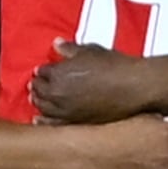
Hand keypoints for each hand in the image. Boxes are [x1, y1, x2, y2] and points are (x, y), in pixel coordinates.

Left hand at [29, 36, 155, 122]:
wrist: (133, 87)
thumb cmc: (113, 65)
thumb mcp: (90, 50)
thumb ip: (70, 49)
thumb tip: (56, 44)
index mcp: (58, 73)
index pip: (42, 72)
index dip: (42, 70)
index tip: (42, 70)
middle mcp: (57, 93)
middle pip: (39, 90)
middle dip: (37, 85)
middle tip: (35, 83)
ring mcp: (65, 111)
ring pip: (43, 107)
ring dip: (38, 102)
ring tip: (35, 99)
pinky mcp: (75, 123)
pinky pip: (53, 124)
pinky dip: (43, 121)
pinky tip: (38, 120)